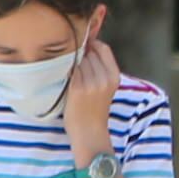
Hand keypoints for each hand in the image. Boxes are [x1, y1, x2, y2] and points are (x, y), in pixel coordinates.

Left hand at [63, 19, 119, 158]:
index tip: (83, 48)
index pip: (103, 48)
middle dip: (80, 54)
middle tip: (73, 64)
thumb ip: (100, 68)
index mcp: (115, 76)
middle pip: (89, 52)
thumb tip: (86, 44)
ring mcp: (91, 82)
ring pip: (77, 59)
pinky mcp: (77, 87)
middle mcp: (104, 78)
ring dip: (70, 62)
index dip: (92, 44)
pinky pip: (68, 69)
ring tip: (69, 74)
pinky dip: (64, 71)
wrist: (89, 133)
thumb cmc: (94, 110)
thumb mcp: (106, 87)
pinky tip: (63, 78)